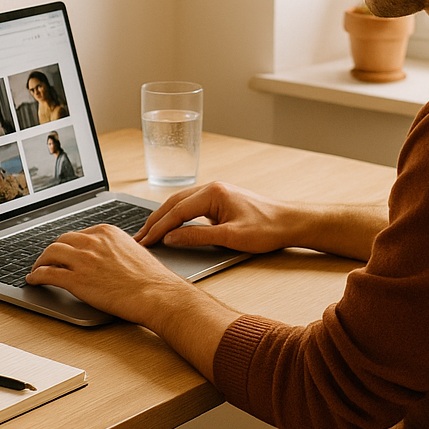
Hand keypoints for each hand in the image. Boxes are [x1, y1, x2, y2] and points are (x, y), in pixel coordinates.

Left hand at [26, 224, 190, 324]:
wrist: (156, 294)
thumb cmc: (151, 279)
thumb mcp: (134, 251)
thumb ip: (116, 249)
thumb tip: (108, 257)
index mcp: (107, 232)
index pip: (78, 234)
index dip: (68, 245)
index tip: (64, 252)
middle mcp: (93, 241)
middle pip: (61, 240)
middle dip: (53, 250)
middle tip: (48, 260)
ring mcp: (83, 260)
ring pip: (50, 253)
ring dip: (40, 261)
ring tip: (36, 269)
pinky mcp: (76, 280)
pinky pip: (48, 273)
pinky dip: (36, 276)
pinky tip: (33, 280)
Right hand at [135, 182, 297, 252]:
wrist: (290, 222)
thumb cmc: (267, 228)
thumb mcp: (231, 237)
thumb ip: (198, 237)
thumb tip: (171, 238)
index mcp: (213, 193)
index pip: (177, 211)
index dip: (158, 228)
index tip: (144, 241)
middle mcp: (211, 188)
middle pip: (173, 203)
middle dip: (154, 221)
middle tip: (138, 238)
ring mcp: (215, 192)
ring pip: (180, 203)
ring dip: (163, 218)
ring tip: (148, 233)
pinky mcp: (219, 200)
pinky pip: (190, 206)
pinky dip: (176, 216)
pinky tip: (169, 226)